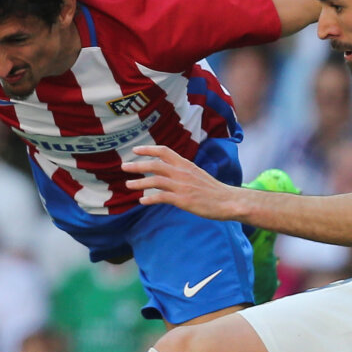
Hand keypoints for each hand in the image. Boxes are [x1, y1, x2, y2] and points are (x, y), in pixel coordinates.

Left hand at [123, 145, 239, 220]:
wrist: (228, 200)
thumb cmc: (213, 190)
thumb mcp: (197, 174)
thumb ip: (182, 172)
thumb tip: (168, 174)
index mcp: (186, 164)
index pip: (164, 151)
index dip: (148, 149)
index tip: (135, 150)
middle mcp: (182, 172)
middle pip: (155, 165)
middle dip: (137, 165)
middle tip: (124, 167)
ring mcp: (182, 186)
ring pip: (155, 181)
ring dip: (139, 182)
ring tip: (128, 185)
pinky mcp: (183, 200)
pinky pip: (161, 197)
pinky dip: (150, 199)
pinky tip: (142, 201)